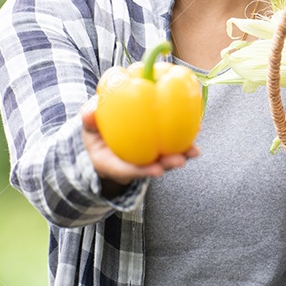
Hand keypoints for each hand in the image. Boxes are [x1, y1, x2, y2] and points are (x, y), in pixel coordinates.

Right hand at [81, 101, 199, 190]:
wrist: (105, 134)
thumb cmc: (97, 128)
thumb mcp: (88, 125)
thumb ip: (88, 118)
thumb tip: (89, 114)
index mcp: (110, 164)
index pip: (126, 171)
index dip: (142, 171)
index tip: (157, 170)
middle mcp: (130, 165)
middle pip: (150, 169)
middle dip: (166, 166)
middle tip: (180, 160)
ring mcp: (144, 159)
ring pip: (164, 160)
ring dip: (180, 155)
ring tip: (194, 150)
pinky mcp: (156, 150)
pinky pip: (170, 145)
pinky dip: (183, 139)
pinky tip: (197, 129)